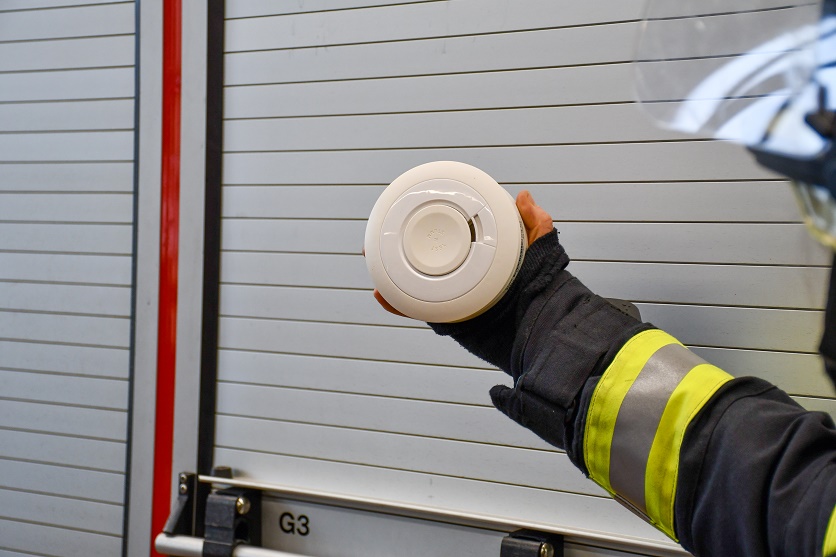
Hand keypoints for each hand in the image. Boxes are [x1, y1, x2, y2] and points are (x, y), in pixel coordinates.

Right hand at [372, 190, 553, 317]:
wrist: (541, 326)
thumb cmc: (543, 289)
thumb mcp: (540, 247)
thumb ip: (535, 222)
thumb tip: (523, 196)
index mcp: (481, 260)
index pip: (452, 238)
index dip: (430, 227)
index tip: (409, 212)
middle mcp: (464, 278)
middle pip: (424, 259)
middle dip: (397, 246)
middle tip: (378, 235)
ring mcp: (454, 297)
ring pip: (415, 282)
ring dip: (389, 272)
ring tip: (372, 255)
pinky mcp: (449, 318)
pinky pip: (418, 311)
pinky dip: (397, 304)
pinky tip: (382, 294)